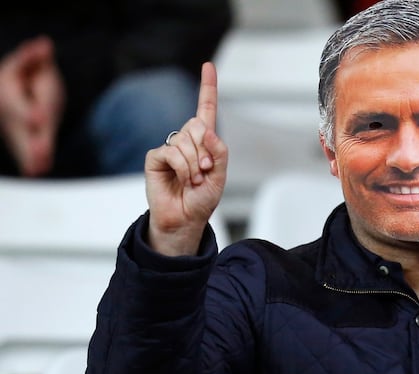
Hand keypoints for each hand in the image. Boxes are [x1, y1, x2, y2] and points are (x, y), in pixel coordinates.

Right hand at [0, 35, 64, 175]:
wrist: (9, 90)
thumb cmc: (27, 73)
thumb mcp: (30, 62)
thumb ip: (33, 56)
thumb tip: (44, 45)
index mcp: (9, 91)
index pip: (21, 105)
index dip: (31, 112)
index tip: (40, 120)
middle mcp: (11, 113)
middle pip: (22, 130)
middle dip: (33, 142)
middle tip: (41, 156)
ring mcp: (16, 127)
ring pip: (24, 144)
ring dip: (32, 156)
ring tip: (39, 169)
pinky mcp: (23, 138)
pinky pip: (27, 151)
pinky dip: (31, 161)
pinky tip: (35, 171)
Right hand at [144, 61, 227, 255]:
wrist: (185, 218)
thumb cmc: (202, 198)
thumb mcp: (219, 176)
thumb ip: (218, 152)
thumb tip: (206, 129)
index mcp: (204, 142)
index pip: (205, 109)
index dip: (207, 88)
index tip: (208, 66)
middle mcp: (186, 140)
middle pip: (197, 126)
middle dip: (205, 152)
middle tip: (204, 173)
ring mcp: (170, 148)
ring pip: (186, 141)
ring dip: (195, 165)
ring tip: (193, 181)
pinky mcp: (155, 157)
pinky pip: (172, 153)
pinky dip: (182, 168)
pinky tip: (182, 180)